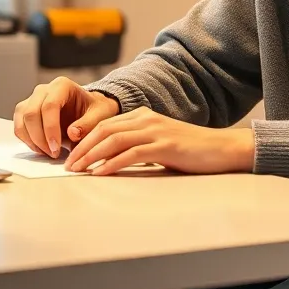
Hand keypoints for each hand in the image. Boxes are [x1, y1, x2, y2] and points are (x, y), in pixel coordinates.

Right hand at [12, 77, 120, 157]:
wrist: (88, 110)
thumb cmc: (95, 110)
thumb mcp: (101, 115)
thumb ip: (88, 124)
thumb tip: (72, 133)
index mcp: (62, 86)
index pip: (49, 106)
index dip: (50, 129)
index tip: (56, 148)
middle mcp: (43, 90)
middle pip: (31, 113)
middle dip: (40, 138)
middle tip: (53, 154)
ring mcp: (32, 100)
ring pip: (22, 121)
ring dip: (32, 141)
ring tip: (49, 153)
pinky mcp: (25, 112)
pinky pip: (19, 128)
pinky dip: (28, 141)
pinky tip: (43, 149)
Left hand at [65, 108, 254, 175]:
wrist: (220, 148)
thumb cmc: (190, 150)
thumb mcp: (158, 143)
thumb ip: (136, 146)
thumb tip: (109, 160)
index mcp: (142, 115)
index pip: (105, 125)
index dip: (84, 140)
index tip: (71, 157)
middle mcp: (146, 119)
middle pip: (104, 130)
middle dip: (82, 148)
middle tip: (68, 165)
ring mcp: (155, 131)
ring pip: (113, 140)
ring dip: (92, 156)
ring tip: (78, 170)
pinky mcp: (164, 146)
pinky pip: (131, 153)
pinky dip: (112, 163)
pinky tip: (100, 173)